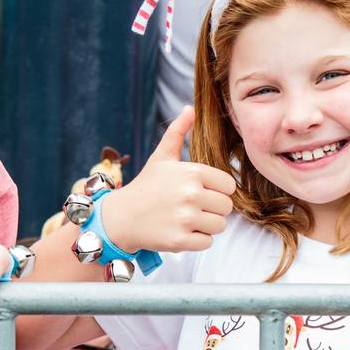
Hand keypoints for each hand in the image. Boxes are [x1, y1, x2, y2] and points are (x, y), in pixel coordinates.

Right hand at [102, 106, 234, 253]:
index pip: (229, 185)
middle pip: (227, 207)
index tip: (200, 191)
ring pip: (220, 225)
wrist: (120, 217)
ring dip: (206, 225)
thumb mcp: (161, 157)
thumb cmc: (146, 186)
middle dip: (212, 209)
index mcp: (192, 172)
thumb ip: (178, 131)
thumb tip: (190, 108)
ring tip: (186, 219)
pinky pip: (207, 242)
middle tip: (191, 207)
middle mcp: (190, 194)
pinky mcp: (180, 240)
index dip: (217, 190)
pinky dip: (197, 240)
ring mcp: (185, 218)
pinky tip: (181, 231)